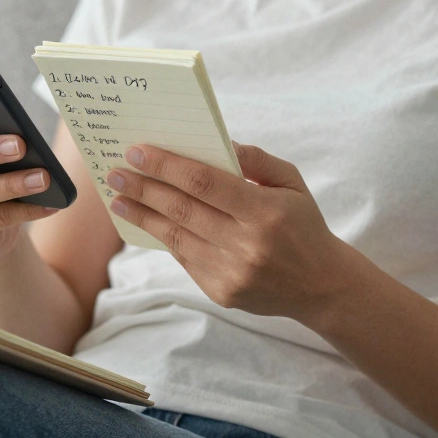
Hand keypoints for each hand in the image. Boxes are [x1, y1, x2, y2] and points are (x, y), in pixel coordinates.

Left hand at [104, 142, 354, 321]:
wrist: (321, 286)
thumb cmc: (303, 224)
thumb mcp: (292, 183)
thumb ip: (256, 160)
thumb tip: (219, 145)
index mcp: (265, 212)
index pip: (205, 183)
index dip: (167, 166)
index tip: (138, 152)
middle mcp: (247, 245)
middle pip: (183, 210)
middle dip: (144, 188)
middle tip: (116, 173)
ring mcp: (232, 273)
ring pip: (176, 237)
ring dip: (142, 215)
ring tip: (119, 198)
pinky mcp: (221, 293)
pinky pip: (184, 258)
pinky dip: (163, 237)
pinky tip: (146, 221)